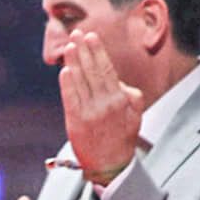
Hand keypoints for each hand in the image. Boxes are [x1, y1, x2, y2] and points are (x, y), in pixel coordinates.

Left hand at [60, 31, 141, 183]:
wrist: (110, 165)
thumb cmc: (121, 136)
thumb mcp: (135, 115)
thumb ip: (130, 95)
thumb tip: (119, 80)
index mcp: (121, 100)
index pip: (107, 70)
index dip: (98, 52)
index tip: (91, 36)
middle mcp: (105, 104)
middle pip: (93, 71)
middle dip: (85, 50)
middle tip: (77, 33)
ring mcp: (90, 113)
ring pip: (81, 82)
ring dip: (74, 62)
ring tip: (69, 46)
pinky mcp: (76, 122)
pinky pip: (71, 99)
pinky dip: (67, 84)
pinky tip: (64, 70)